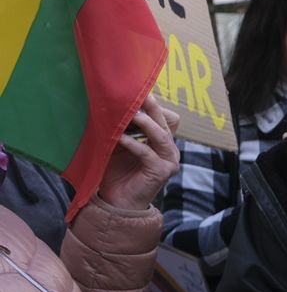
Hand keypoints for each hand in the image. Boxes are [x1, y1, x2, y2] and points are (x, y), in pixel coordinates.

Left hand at [98, 96, 178, 210]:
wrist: (117, 202)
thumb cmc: (117, 172)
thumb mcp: (119, 144)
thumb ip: (122, 128)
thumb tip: (112, 104)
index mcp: (162, 141)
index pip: (164, 117)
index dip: (153, 104)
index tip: (136, 89)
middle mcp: (170, 149)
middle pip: (165, 122)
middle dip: (151, 107)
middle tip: (138, 93)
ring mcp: (169, 161)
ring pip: (160, 135)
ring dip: (145, 123)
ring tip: (130, 113)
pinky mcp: (161, 172)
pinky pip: (148, 153)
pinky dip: (134, 144)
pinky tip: (120, 138)